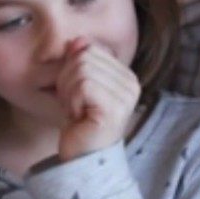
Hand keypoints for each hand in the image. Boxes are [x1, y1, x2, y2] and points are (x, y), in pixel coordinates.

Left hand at [56, 39, 139, 161]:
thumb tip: (77, 40)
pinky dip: (71, 100)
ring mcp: (125, 96)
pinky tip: (77, 116)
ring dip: (68, 92)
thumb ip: (79, 61)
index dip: (72, 69)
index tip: (76, 95)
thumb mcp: (77, 86)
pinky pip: (83, 85)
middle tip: (73, 105)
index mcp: (126, 74)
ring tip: (76, 111)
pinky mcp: (114, 107)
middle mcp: (132, 83)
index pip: (90, 49)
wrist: (83, 159)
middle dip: (67, 80)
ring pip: (81, 70)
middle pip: (84, 57)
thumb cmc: (80, 123)